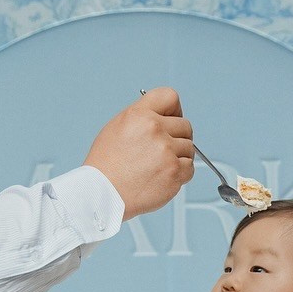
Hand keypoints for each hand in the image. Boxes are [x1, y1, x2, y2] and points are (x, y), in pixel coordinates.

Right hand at [84, 87, 194, 218]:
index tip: (171, 120)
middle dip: (177, 137)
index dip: (174, 110)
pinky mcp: (174, 172)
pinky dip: (180, 174)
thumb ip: (143, 117)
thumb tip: (165, 116)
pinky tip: (162, 177)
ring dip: (179, 157)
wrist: (102, 194)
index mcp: (139, 114)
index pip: (170, 97)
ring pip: (189, 148)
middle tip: (162, 151)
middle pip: (185, 126)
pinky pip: (190, 168)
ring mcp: (166, 151)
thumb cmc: (106, 165)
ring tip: (158, 166)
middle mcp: (154, 129)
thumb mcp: (117, 127)